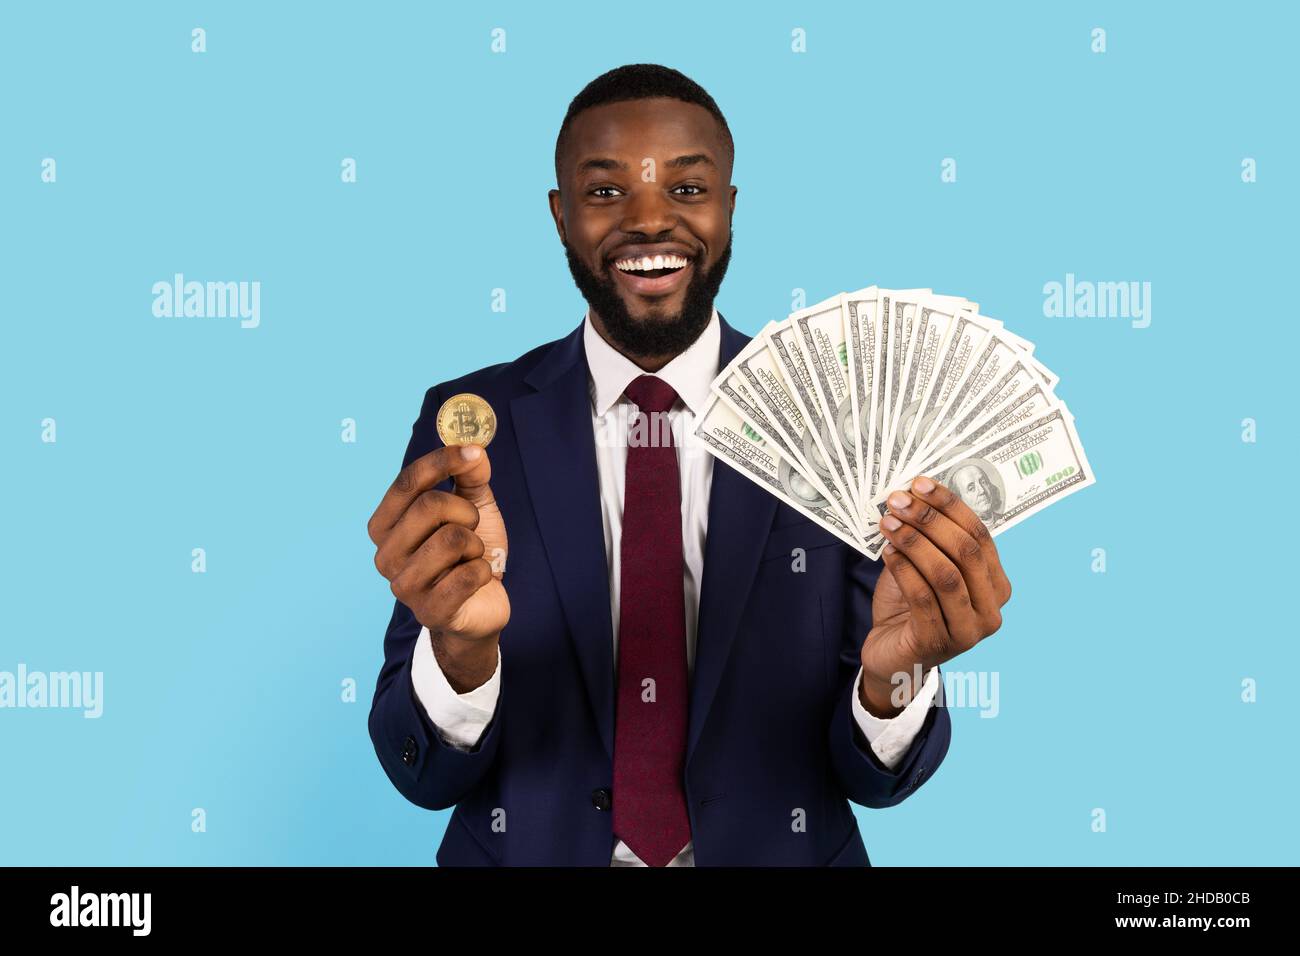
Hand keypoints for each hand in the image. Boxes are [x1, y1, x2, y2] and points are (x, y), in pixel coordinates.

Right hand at [367, 444, 508, 689]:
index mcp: (385, 525)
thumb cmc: (468, 554)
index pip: (408, 482)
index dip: (442, 461)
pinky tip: (477, 581)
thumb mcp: (472, 507)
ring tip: (471, 559)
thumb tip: (475, 449)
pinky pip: (470, 574)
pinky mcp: (429, 612)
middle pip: (431, 506)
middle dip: (466, 513)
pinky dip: (485, 572)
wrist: (482, 606)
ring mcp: (403, 586)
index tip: (474, 452)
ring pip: (453, 539)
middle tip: (472, 529)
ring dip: (476, 546)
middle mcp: (385, 555)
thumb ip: (470, 477)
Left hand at [858, 475, 1011, 716]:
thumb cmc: (911, 608)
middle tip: (898, 501)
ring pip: (946, 575)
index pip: (980, 536)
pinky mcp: (938, 643)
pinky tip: (887, 552)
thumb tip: (913, 495)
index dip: (950, 506)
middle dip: (930, 520)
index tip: (920, 484)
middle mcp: (991, 610)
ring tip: (888, 523)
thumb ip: (930, 539)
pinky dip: (903, 570)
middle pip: (966, 552)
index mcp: (996, 585)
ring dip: (914, 542)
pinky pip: (923, 598)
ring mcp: (969, 631)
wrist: (892, 658)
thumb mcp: (925, 568)